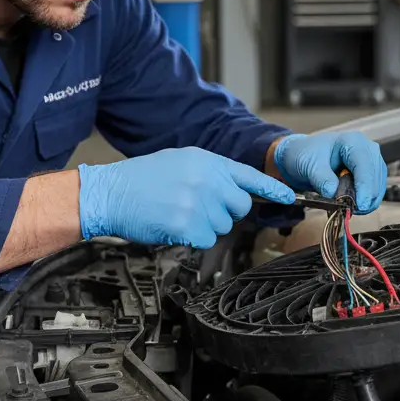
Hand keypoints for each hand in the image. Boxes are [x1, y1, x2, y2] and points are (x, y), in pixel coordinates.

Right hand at [78, 147, 295, 248]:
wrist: (110, 193)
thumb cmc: (140, 179)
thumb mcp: (179, 162)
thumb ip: (210, 173)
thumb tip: (233, 191)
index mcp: (206, 161)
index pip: (248, 175)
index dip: (272, 189)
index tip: (289, 198)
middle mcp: (207, 179)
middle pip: (239, 206)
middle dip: (224, 212)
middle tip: (196, 207)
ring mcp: (199, 203)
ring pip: (222, 226)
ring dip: (204, 226)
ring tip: (177, 212)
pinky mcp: (189, 226)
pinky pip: (205, 240)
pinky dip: (191, 238)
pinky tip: (172, 225)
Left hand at [272, 131, 386, 212]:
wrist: (304, 156)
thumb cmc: (307, 155)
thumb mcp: (309, 166)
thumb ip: (322, 179)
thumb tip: (334, 193)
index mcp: (352, 141)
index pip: (365, 165)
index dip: (365, 186)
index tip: (360, 204)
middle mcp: (367, 149)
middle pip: (375, 177)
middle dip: (365, 196)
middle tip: (350, 210)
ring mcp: (371, 161)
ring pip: (378, 186)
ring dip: (366, 201)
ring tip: (349, 208)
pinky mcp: (371, 174)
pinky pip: (374, 191)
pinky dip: (365, 202)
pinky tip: (353, 206)